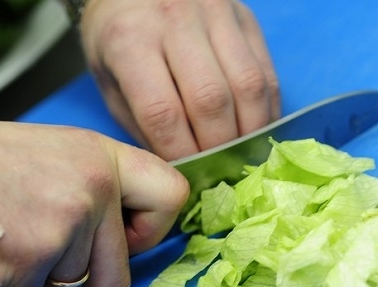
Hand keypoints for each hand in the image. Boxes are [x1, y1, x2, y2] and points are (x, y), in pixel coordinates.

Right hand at [0, 122, 188, 286]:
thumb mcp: (60, 156)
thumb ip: (103, 188)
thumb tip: (137, 232)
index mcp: (103, 157)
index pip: (173, 196)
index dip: (151, 230)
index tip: (126, 235)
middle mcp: (92, 188)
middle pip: (116, 278)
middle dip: (78, 281)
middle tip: (43, 253)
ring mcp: (62, 225)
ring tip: (9, 249)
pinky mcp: (26, 260)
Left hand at [80, 0, 280, 160]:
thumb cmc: (119, 37)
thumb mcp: (111, 80)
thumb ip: (143, 123)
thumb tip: (182, 168)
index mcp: (129, 40)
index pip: (163, 113)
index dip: (182, 154)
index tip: (188, 179)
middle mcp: (175, 21)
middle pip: (211, 100)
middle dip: (219, 149)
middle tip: (219, 172)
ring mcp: (216, 14)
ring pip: (248, 86)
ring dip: (250, 133)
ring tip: (242, 156)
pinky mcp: (245, 18)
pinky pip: (266, 73)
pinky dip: (266, 111)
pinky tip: (256, 130)